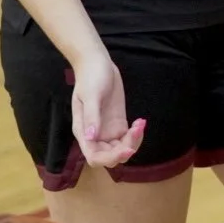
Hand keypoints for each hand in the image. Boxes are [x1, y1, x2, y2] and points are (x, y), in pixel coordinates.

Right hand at [71, 49, 145, 167]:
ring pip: (120, 149)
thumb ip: (91, 116)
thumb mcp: (91, 95)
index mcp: (83, 132)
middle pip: (109, 157)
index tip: (126, 149)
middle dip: (125, 150)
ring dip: (133, 142)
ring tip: (139, 124)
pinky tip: (140, 122)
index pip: (94, 157)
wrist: (98, 64)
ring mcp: (107, 130)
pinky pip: (127, 138)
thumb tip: (91, 137)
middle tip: (136, 130)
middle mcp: (95, 136)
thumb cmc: (91, 77)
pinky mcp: (118, 123)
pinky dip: (136, 135)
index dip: (110, 158)